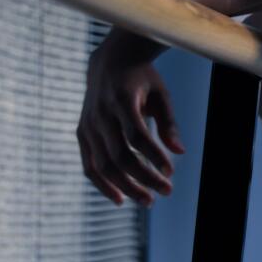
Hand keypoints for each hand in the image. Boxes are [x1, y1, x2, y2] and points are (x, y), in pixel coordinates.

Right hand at [78, 45, 184, 205]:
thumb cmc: (142, 80)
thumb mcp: (161, 95)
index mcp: (122, 100)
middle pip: (120, 155)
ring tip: (148, 200)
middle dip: (143, 178)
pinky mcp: (82, 133)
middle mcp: (101, 113)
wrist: (110, 61)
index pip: (136, 136)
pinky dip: (102, 185)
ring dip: (126, 187)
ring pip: (103, 165)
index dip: (153, 157)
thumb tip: (180, 152)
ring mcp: (88, 125)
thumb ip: (169, 123)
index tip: (171, 172)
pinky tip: (120, 200)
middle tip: (166, 192)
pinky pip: (89, 165)